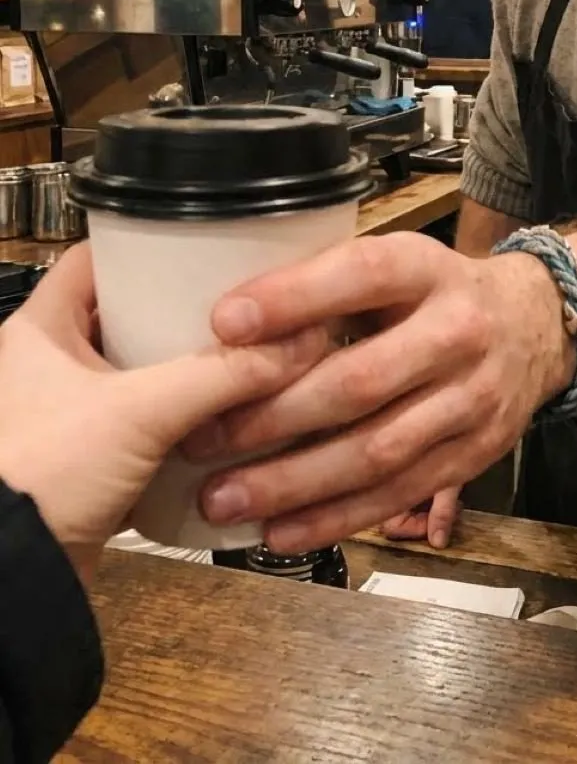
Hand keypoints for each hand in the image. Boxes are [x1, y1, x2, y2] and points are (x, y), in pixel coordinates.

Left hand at [0, 244, 329, 582]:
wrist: (10, 581)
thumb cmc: (40, 479)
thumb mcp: (141, 411)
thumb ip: (223, 373)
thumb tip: (298, 345)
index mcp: (40, 329)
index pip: (97, 258)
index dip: (148, 245)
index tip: (203, 246)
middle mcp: (48, 365)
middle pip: (128, 314)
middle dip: (184, 313)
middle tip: (242, 305)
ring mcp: (66, 414)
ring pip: (140, 372)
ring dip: (187, 370)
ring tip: (243, 358)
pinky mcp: (85, 460)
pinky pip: (143, 424)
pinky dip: (181, 421)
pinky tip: (224, 419)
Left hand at [189, 233, 570, 553]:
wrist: (537, 324)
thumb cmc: (433, 293)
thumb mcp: (394, 265)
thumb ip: (328, 289)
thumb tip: (226, 328)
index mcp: (426, 269)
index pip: (361, 274)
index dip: (294, 298)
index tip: (223, 322)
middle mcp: (458, 331)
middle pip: (362, 380)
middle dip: (275, 415)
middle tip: (202, 437)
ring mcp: (473, 398)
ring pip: (378, 450)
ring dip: (296, 482)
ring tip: (224, 498)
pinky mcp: (476, 453)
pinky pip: (399, 493)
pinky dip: (336, 518)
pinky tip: (280, 531)